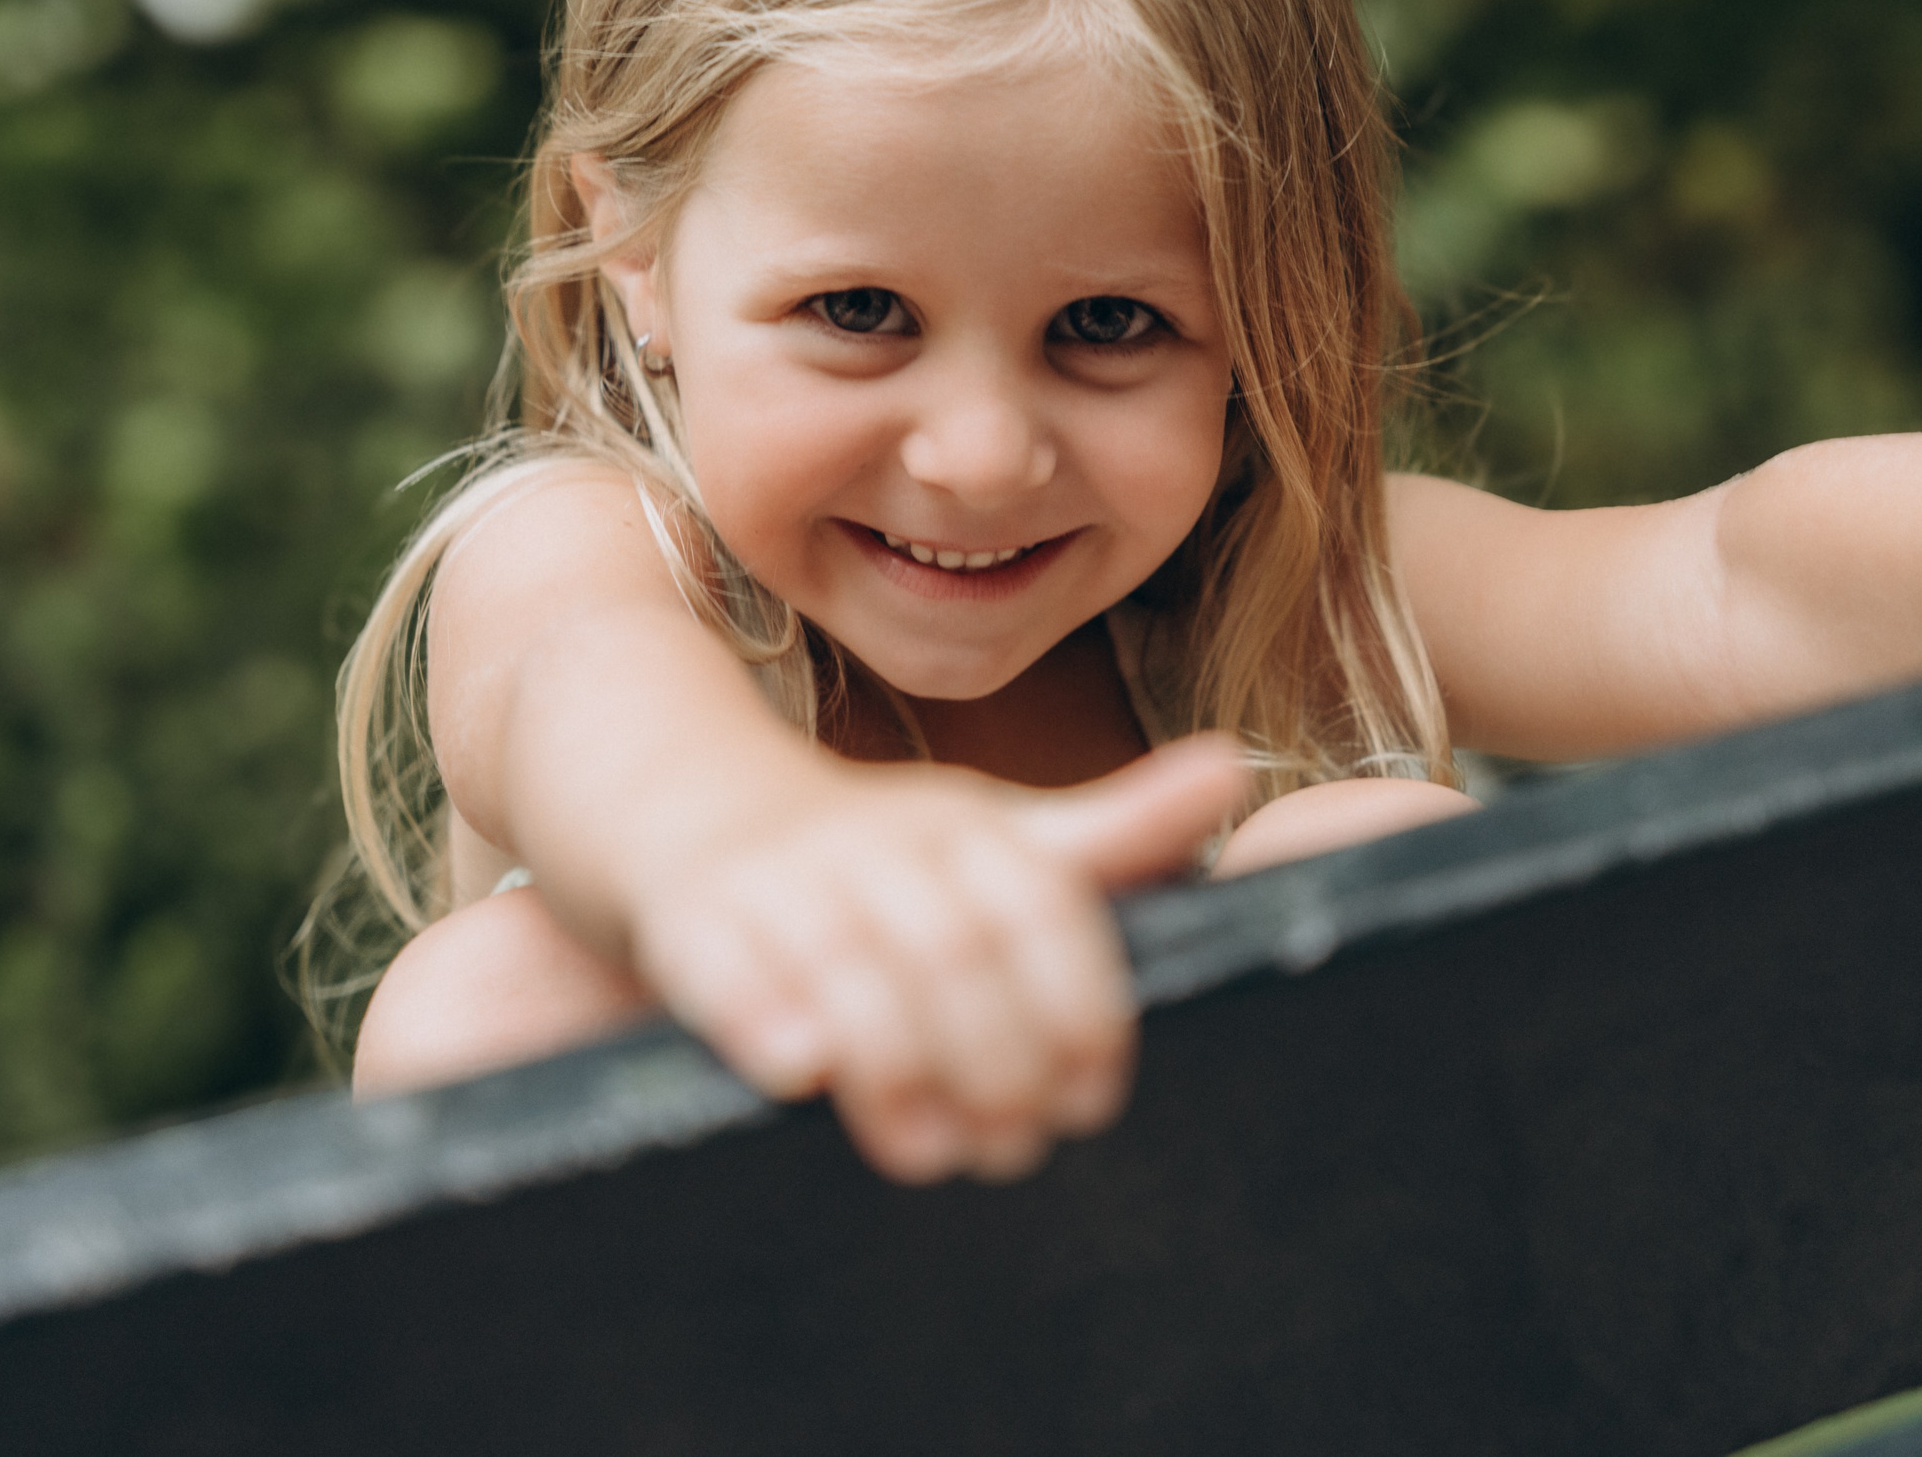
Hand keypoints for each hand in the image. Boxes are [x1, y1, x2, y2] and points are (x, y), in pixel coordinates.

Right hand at [626, 734, 1248, 1183]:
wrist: (686, 802)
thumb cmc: (867, 850)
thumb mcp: (995, 833)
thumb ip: (1114, 831)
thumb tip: (1235, 768)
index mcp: (964, 827)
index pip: (1043, 908)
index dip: (1077, 1006)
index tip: (1093, 1095)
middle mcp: (879, 842)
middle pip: (956, 950)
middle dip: (996, 1061)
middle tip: (1014, 1147)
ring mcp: (783, 878)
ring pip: (850, 967)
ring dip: (898, 1067)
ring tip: (932, 1154)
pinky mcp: (693, 917)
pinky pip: (727, 965)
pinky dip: (762, 1016)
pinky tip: (799, 1072)